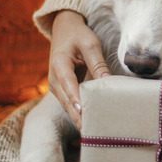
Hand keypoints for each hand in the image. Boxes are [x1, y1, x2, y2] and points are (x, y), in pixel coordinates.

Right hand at [49, 10, 110, 127]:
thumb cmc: (78, 35)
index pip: (68, 85)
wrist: (64, 29)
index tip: (84, 114)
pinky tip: (89, 122)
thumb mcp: (90, 44)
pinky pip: (70, 103)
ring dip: (78, 117)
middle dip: (78, 116)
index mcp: (59, 64)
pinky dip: (78, 112)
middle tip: (92, 132)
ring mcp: (56, 85)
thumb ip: (98, 63)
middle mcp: (53, 78)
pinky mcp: (61, 89)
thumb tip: (107, 83)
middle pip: (66, 101)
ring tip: (93, 132)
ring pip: (67, 105)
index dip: (76, 100)